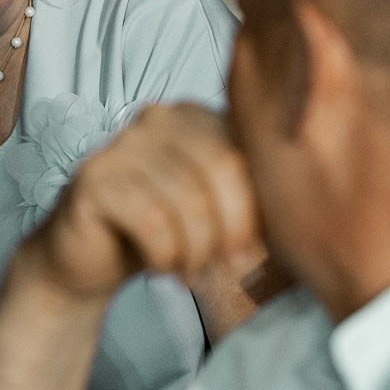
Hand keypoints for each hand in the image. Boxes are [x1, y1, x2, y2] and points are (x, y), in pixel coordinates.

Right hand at [17, 103, 262, 304]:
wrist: (89, 259)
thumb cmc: (160, 233)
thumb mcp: (215, 211)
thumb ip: (252, 198)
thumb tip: (301, 218)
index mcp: (195, 117)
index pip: (247, 149)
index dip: (259, 206)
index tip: (255, 249)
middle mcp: (158, 118)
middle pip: (222, 166)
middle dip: (232, 228)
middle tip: (227, 266)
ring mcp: (121, 144)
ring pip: (188, 199)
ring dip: (198, 250)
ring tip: (192, 273)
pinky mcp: (93, 178)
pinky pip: (151, 220)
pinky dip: (165, 256)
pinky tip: (161, 268)